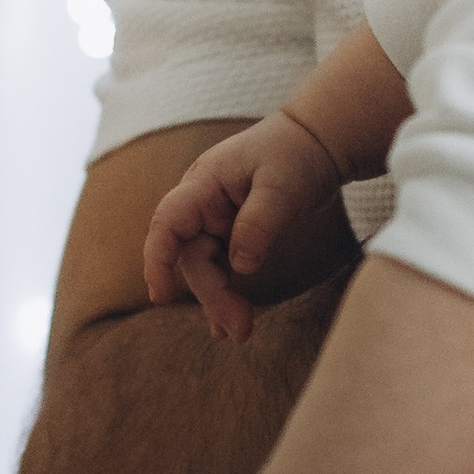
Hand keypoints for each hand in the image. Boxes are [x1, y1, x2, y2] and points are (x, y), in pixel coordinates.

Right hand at [144, 110, 344, 339]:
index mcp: (204, 184)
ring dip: (218, 300)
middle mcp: (202, 204)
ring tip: (240, 333)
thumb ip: (258, 224)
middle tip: (241, 330)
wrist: (316, 140)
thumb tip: (240, 266)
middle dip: (211, 294)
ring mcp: (214, 219)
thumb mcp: (282, 187)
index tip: (160, 295)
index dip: (158, 259)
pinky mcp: (230, 232)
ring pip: (204, 266)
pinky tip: (227, 325)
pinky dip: (223, 293)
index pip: (168, 222)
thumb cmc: (296, 154)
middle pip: (190, 256)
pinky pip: (219, 267)